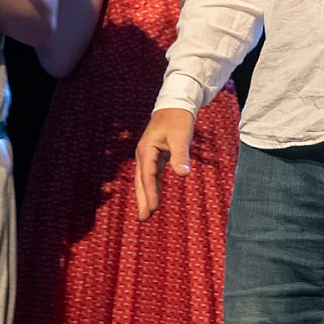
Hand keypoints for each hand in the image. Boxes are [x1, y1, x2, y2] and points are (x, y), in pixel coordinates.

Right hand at [134, 106, 194, 220]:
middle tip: (143, 219)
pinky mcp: (155, 156)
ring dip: (146, 196)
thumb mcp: (181, 137)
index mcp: (147, 149)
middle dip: (142, 199)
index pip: (148, 175)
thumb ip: (180, 156)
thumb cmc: (178, 119)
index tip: (153, 208)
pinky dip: (152, 188)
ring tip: (146, 215)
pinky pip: (151, 176)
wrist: (175, 105)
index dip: (150, 192)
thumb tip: (182, 175)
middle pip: (141, 181)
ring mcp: (148, 155)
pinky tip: (154, 199)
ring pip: (144, 180)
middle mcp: (144, 154)